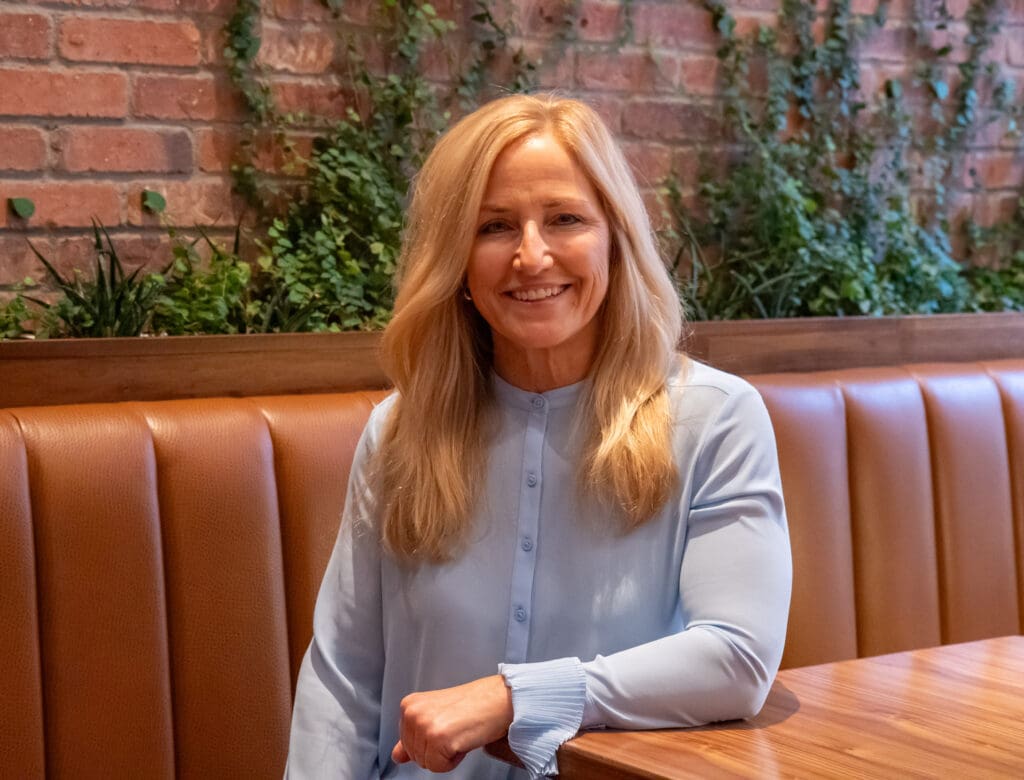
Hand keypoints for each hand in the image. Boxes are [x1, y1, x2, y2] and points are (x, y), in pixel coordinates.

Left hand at [391, 675, 513, 772]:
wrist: (499, 699)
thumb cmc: (474, 706)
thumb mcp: (438, 717)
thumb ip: (414, 738)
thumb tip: (397, 756)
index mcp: (409, 705)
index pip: (407, 744)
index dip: (430, 742)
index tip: (447, 725)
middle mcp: (412, 712)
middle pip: (414, 756)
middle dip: (437, 750)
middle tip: (455, 729)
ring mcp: (424, 724)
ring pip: (425, 764)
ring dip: (446, 755)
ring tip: (460, 733)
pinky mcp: (437, 738)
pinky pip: (438, 768)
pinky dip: (453, 760)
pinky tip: (463, 740)